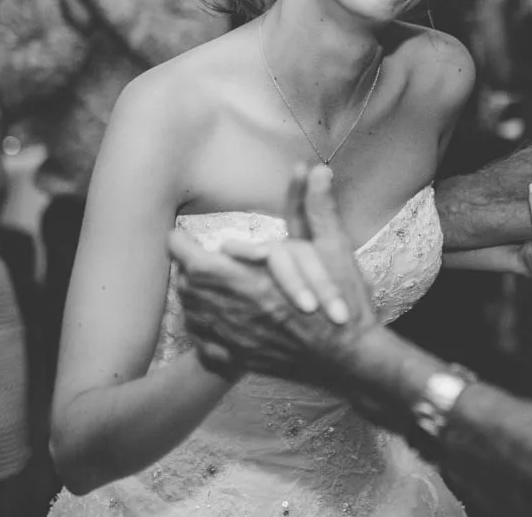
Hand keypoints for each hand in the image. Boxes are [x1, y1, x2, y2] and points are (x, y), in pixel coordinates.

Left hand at [168, 165, 377, 386]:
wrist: (353, 360)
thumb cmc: (345, 304)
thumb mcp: (334, 250)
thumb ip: (317, 209)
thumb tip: (316, 170)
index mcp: (247, 280)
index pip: (189, 258)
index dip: (179, 244)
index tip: (179, 235)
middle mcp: (233, 311)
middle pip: (186, 286)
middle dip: (188, 269)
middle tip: (194, 257)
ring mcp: (235, 340)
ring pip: (192, 315)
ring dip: (193, 298)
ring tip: (203, 285)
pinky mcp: (241, 361)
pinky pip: (204, 346)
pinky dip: (202, 331)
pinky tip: (215, 321)